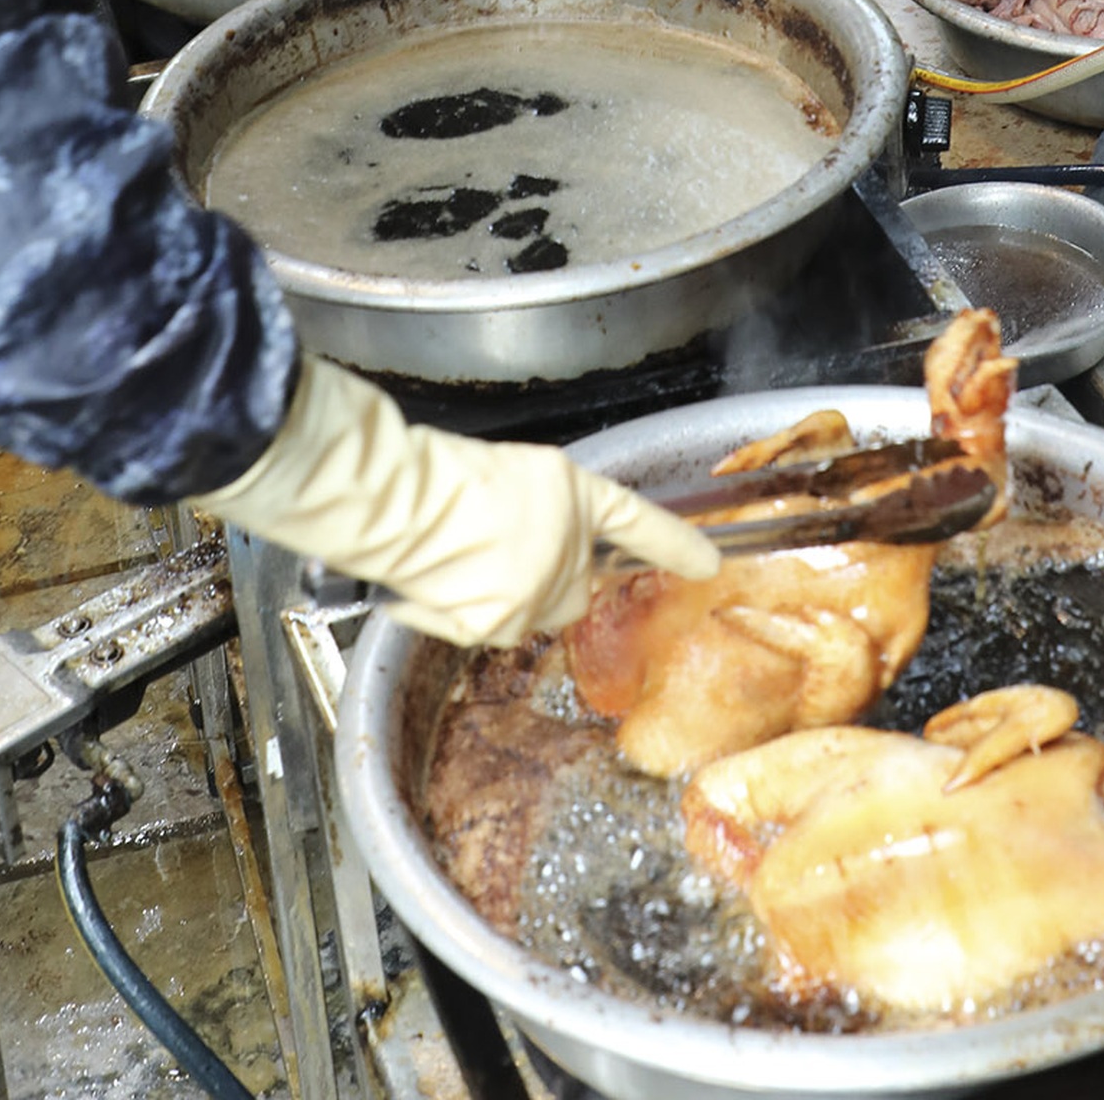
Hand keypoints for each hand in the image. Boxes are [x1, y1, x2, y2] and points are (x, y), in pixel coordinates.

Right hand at [195, 356, 719, 645]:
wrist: (394, 501)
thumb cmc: (439, 476)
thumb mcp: (514, 476)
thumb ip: (549, 511)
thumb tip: (546, 546)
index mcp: (573, 495)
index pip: (639, 523)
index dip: (674, 542)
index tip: (708, 562)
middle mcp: (567, 545)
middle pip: (577, 583)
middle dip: (548, 575)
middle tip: (498, 551)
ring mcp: (538, 589)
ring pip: (536, 609)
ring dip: (508, 594)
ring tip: (460, 558)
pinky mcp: (504, 623)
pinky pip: (495, 627)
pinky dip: (470, 612)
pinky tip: (443, 580)